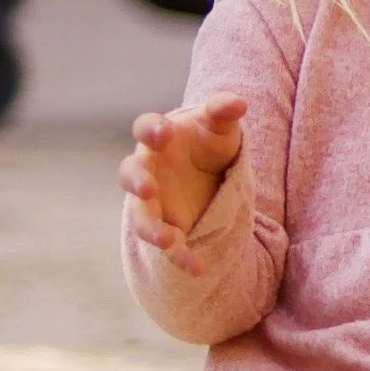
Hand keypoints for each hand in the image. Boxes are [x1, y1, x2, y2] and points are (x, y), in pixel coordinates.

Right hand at [119, 94, 248, 272]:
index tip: (163, 134)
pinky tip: (197, 268)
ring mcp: (153, 201)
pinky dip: (181, 257)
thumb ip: (224, 112)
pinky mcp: (167, 226)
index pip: (145, 127)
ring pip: (142, 217)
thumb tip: (239, 102)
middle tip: (147, 189)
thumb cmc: (208, 140)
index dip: (151, 129)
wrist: (208, 171)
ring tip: (167, 239)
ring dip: (151, 229)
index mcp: (158, 137)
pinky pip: (170, 245)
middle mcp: (148, 169)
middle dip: (136, 182)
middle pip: (130, 174)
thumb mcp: (220, 126)